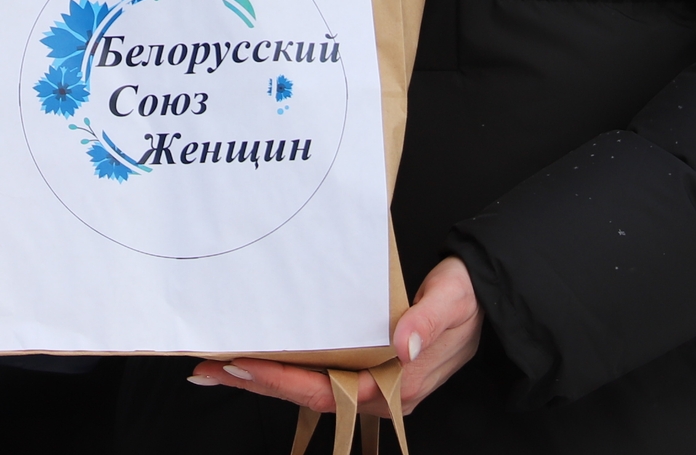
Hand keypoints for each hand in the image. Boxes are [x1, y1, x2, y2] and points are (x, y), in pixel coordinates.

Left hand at [189, 255, 481, 417]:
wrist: (486, 300)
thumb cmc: (467, 300)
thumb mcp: (451, 302)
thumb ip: (426, 323)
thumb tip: (401, 345)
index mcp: (396, 385)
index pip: (327, 391)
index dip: (282, 382)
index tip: (242, 366)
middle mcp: (379, 392)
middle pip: (308, 395)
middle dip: (258, 383)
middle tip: (209, 368)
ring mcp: (372, 382)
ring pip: (309, 388)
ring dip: (266, 378)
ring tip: (220, 365)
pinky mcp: (367, 367)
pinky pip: (319, 373)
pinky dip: (286, 368)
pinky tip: (260, 359)